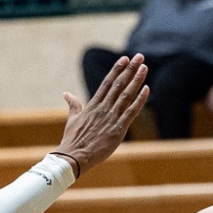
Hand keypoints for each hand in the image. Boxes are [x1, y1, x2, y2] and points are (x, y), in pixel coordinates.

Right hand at [56, 54, 149, 175]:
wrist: (74, 156)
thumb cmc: (73, 140)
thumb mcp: (72, 119)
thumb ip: (73, 105)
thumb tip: (66, 93)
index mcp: (93, 105)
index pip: (107, 82)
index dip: (117, 69)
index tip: (125, 58)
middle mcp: (103, 108)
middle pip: (118, 84)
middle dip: (130, 69)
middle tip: (139, 56)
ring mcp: (110, 118)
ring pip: (126, 95)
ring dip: (136, 80)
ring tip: (144, 67)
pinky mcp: (117, 130)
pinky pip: (131, 112)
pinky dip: (139, 100)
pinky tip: (146, 89)